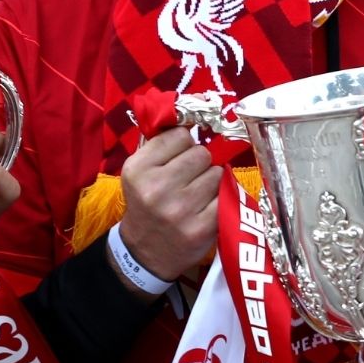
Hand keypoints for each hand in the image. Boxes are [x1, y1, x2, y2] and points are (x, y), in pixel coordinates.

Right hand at [118, 126, 221, 286]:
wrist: (145, 252)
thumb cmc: (146, 203)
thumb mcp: (139, 170)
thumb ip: (162, 141)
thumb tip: (196, 109)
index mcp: (138, 169)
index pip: (180, 135)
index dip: (183, 144)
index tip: (179, 156)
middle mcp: (157, 188)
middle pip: (201, 153)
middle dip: (200, 162)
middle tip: (190, 177)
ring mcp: (181, 210)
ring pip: (217, 173)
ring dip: (211, 180)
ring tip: (197, 193)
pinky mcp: (202, 228)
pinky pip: (225, 196)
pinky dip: (220, 198)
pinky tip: (206, 207)